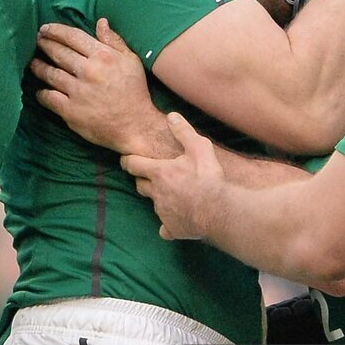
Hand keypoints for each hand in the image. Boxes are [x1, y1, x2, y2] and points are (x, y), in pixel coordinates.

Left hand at [33, 18, 161, 154]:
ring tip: (33, 63)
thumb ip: (114, 41)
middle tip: (37, 41)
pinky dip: (42, 93)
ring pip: (50, 74)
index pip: (73, 37)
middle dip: (44, 44)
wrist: (136, 126)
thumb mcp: (131, 61)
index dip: (56, 30)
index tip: (45, 28)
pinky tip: (40, 91)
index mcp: (102, 56)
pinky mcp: (70, 110)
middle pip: (58, 53)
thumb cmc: (135, 92)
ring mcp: (77, 91)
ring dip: (39, 67)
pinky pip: (49, 97)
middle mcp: (88, 71)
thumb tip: (100, 22)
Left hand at [121, 112, 224, 239]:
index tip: (126, 159)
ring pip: (154, 204)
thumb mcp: (199, 148)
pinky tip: (178, 221)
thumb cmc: (207, 177)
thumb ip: (184, 132)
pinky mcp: (171, 229)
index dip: (128, 160)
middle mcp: (156, 193)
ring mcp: (162, 213)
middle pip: (140, 185)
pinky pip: (165, 227)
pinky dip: (169, 224)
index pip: (133, 164)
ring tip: (173, 196)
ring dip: (159, 199)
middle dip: (142, 179)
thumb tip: (171, 116)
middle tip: (151, 176)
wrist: (218, 210)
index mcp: (159, 173)